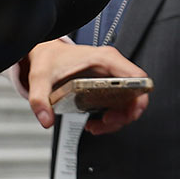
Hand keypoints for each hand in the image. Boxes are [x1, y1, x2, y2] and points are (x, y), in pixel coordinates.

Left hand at [23, 39, 150, 133]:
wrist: (48, 53)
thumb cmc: (50, 59)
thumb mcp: (41, 78)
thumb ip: (39, 99)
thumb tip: (46, 119)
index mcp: (104, 59)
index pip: (137, 77)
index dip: (140, 98)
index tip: (129, 115)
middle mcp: (113, 66)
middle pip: (136, 94)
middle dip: (124, 115)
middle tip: (105, 123)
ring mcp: (113, 75)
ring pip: (129, 102)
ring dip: (117, 119)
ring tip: (97, 125)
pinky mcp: (110, 84)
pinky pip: (121, 103)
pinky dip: (113, 116)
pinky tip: (97, 121)